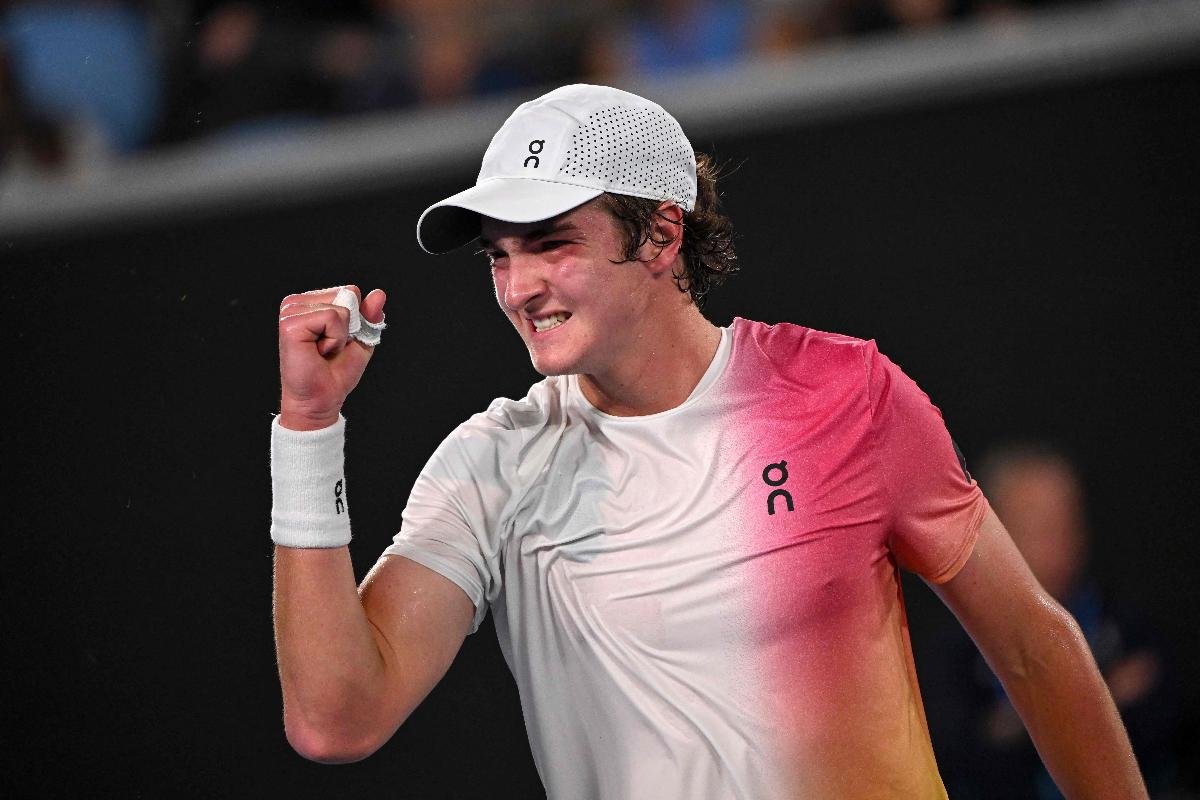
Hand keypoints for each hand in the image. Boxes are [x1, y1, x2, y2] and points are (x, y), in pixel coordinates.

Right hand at [278, 285, 386, 429]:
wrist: (321, 399)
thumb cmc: (335, 373)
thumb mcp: (360, 339)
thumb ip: (368, 316)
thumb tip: (379, 293)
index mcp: (310, 303)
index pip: (349, 292)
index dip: (355, 320)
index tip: (339, 341)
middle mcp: (296, 303)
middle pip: (347, 295)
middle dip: (348, 327)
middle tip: (329, 348)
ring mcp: (290, 312)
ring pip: (340, 308)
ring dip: (340, 336)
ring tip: (323, 351)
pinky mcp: (290, 324)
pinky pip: (331, 317)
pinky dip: (334, 339)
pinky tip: (318, 351)